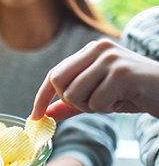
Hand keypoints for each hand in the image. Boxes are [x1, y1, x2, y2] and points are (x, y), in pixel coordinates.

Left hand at [32, 39, 158, 120]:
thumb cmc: (130, 93)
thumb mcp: (95, 97)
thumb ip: (70, 104)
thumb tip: (45, 113)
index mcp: (88, 52)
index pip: (54, 74)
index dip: (42, 96)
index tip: (35, 116)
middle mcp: (97, 49)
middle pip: (58, 82)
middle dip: (71, 101)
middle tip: (94, 103)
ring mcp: (108, 59)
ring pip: (74, 94)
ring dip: (90, 106)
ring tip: (111, 99)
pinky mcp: (120, 72)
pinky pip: (95, 101)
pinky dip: (106, 108)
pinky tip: (122, 99)